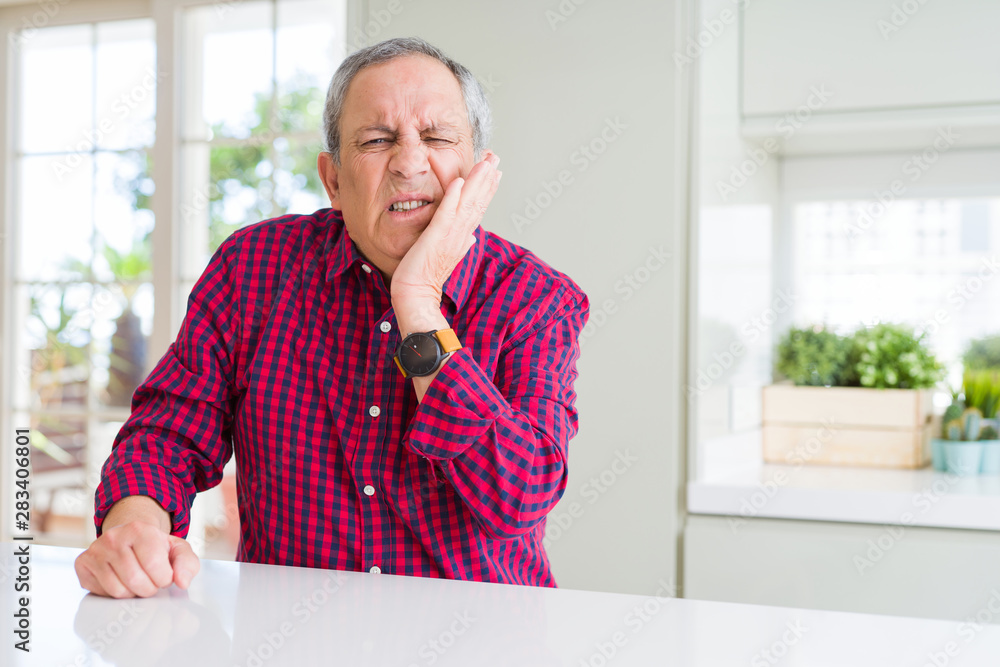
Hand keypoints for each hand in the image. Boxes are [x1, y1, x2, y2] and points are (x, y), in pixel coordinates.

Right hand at [75, 520, 199, 598]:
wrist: (130, 539)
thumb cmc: (155, 547)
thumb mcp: (178, 550)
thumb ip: (187, 564)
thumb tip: (182, 582)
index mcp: (139, 529)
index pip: (154, 565)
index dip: (164, 578)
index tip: (165, 575)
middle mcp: (114, 537)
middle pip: (136, 581)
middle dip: (150, 588)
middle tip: (152, 581)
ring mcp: (95, 551)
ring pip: (119, 591)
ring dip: (134, 593)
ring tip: (138, 580)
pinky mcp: (82, 565)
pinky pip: (102, 594)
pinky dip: (116, 594)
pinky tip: (121, 581)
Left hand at [390, 150, 501, 326]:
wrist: (415, 295)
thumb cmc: (425, 277)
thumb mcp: (446, 257)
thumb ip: (460, 244)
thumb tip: (471, 238)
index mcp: (462, 238)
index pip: (478, 208)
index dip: (488, 189)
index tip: (495, 171)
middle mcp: (460, 235)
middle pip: (478, 201)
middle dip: (488, 178)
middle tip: (496, 156)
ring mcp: (449, 236)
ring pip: (468, 203)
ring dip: (478, 182)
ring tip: (486, 163)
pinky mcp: (435, 237)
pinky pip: (446, 214)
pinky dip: (453, 197)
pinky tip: (460, 181)